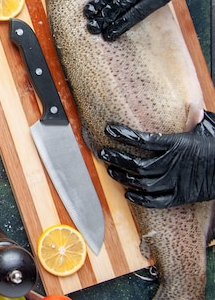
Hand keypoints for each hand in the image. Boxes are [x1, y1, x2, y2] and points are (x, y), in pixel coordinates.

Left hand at [98, 111, 214, 207]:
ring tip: (111, 170)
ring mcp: (177, 182)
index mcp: (178, 144)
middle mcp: (174, 164)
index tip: (110, 130)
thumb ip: (190, 117)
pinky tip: (129, 194)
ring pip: (143, 183)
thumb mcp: (205, 126)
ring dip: (124, 177)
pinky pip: (157, 201)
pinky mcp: (182, 196)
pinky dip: (141, 199)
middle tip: (103, 153)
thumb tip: (185, 106)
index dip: (124, 135)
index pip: (144, 140)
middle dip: (117, 158)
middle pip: (138, 164)